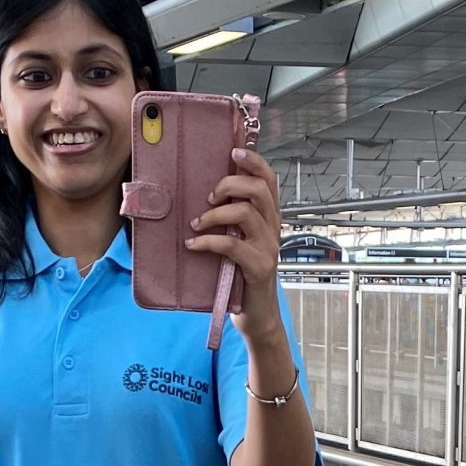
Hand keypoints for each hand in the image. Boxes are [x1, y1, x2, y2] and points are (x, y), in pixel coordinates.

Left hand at [187, 147, 282, 328]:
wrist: (256, 314)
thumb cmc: (242, 274)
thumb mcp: (240, 239)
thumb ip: (232, 218)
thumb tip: (204, 194)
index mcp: (270, 217)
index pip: (269, 178)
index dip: (253, 160)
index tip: (232, 151)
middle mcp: (273, 228)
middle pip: (258, 189)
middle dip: (229, 184)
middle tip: (209, 198)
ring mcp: (268, 248)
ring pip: (244, 213)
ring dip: (214, 214)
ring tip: (196, 224)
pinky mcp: (258, 267)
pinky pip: (232, 245)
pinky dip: (208, 241)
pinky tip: (193, 244)